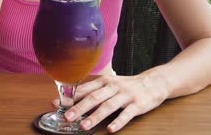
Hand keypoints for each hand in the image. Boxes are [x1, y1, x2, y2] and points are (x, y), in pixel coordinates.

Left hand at [53, 73, 168, 132]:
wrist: (154, 83)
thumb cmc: (127, 85)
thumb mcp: (110, 84)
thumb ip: (94, 91)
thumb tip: (73, 100)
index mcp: (105, 81)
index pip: (85, 89)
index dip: (71, 97)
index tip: (57, 104)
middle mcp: (114, 87)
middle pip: (94, 97)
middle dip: (79, 108)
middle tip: (67, 117)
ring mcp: (126, 95)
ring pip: (108, 106)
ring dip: (95, 116)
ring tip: (84, 126)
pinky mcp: (138, 104)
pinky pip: (127, 114)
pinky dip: (118, 122)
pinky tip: (110, 129)